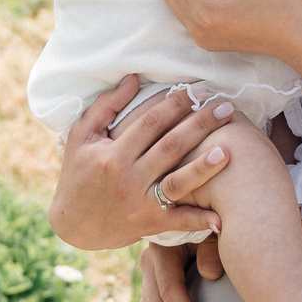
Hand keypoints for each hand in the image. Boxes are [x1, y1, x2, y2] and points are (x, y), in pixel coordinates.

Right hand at [45, 75, 232, 249]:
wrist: (72, 224)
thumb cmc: (78, 173)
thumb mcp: (82, 136)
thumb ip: (106, 106)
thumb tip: (134, 78)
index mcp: (113, 154)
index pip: (151, 123)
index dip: (176, 104)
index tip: (198, 90)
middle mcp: (129, 178)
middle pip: (171, 147)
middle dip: (200, 125)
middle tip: (226, 108)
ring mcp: (141, 203)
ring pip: (178, 183)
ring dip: (204, 167)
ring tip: (229, 150)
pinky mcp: (150, 224)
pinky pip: (178, 221)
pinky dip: (200, 220)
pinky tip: (222, 215)